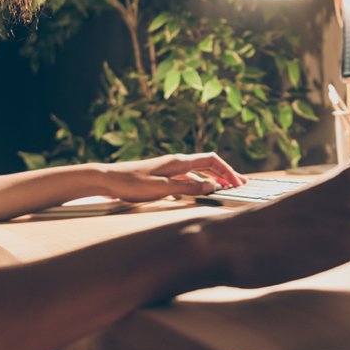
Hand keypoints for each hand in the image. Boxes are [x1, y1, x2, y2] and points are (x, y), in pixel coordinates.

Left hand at [99, 152, 244, 201]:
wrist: (108, 179)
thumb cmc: (131, 183)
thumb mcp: (161, 188)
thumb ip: (187, 188)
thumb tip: (212, 186)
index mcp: (179, 162)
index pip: (211, 160)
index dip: (227, 170)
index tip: (238, 181)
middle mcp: (177, 162)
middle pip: (208, 163)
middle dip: (226, 172)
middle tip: (241, 183)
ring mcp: (170, 168)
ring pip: (200, 170)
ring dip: (215, 177)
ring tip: (227, 186)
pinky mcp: (164, 176)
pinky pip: (189, 177)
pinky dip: (201, 182)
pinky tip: (203, 190)